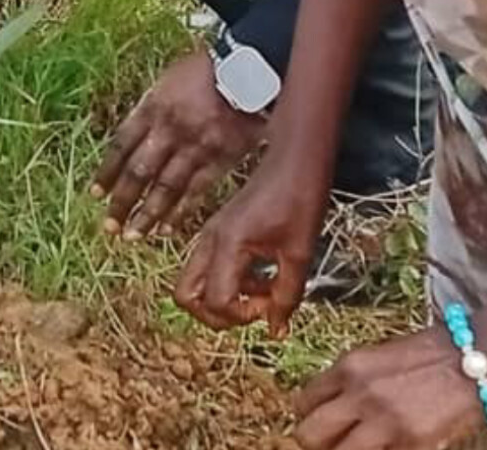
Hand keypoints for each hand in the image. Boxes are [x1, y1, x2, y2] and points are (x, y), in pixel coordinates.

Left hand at [93, 49, 265, 239]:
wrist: (246, 68)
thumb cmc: (202, 72)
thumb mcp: (167, 82)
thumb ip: (149, 111)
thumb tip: (132, 142)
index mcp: (152, 106)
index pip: (121, 146)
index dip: (107, 172)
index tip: (95, 193)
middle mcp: (169, 130)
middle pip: (138, 172)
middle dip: (121, 202)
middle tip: (108, 226)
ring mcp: (195, 146)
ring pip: (165, 188)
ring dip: (146, 215)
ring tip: (132, 236)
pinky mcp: (219, 159)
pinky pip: (195, 191)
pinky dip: (179, 212)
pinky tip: (165, 229)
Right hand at [174, 143, 329, 334]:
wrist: (295, 157)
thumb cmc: (300, 198)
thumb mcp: (300, 253)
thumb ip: (286, 296)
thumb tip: (275, 330)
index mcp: (228, 244)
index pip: (216, 302)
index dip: (243, 316)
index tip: (270, 304)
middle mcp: (210, 240)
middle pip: (186, 296)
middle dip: (217, 315)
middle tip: (253, 309)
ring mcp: (211, 234)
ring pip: (194, 282)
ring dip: (223, 298)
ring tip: (262, 290)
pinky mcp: (218, 230)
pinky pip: (209, 267)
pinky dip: (228, 282)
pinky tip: (262, 274)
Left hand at [292, 331, 482, 449]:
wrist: (469, 362)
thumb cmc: (425, 356)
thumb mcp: (377, 358)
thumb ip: (350, 382)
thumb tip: (330, 409)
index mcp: (349, 367)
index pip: (305, 401)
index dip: (306, 418)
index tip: (314, 425)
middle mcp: (359, 393)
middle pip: (310, 434)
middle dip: (314, 444)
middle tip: (327, 444)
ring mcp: (382, 421)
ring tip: (355, 447)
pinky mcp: (407, 443)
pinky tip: (382, 446)